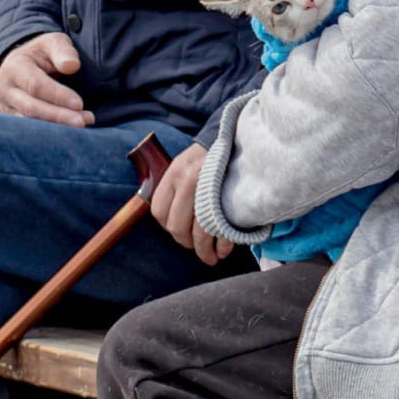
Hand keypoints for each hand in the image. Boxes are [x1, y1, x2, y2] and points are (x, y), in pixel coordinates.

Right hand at [0, 31, 89, 126]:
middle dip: (58, 117)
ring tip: (82, 125)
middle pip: (31, 108)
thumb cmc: (41, 54)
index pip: (35, 85)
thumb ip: (62, 51)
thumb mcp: (51, 43)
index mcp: (15, 68)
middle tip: (83, 121)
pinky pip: (30, 131)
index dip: (58, 96)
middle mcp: (7, 90)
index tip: (79, 104)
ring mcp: (7, 108)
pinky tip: (69, 133)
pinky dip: (50, 134)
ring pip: (29, 124)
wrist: (18, 65)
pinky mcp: (13, 121)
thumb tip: (72, 66)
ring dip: (57, 128)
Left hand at [149, 144, 233, 264]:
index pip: (159, 212)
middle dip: (186, 243)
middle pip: (177, 227)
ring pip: (200, 233)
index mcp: (174, 175)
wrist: (238, 142)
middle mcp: (188, 182)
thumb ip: (174, 190)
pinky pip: (221, 231)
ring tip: (212, 257)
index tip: (179, 231)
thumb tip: (170, 223)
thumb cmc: (209, 159)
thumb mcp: (184, 165)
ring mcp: (209, 191)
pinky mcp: (230, 200)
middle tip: (196, 247)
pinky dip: (223, 245)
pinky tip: (224, 249)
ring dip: (205, 251)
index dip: (168, 227)